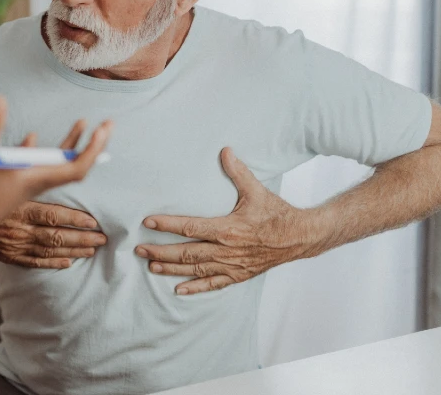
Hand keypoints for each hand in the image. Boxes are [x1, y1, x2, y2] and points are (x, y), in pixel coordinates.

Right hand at [0, 96, 111, 243]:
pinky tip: (33, 138)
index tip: (103, 128)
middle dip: (92, 145)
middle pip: (74, 166)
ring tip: (82, 124)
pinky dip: (47, 153)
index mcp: (36, 179)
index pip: (76, 167)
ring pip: (58, 166)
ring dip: (73, 146)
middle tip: (107, 124)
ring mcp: (27, 186)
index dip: (93, 148)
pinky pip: (41, 168)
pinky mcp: (16, 187)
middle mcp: (36, 183)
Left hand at [136, 147, 312, 294]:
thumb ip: (238, 172)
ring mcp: (232, 265)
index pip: (190, 227)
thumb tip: (225, 150)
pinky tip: (179, 290)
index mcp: (228, 228)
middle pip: (186, 253)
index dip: (167, 225)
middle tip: (139, 250)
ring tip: (151, 267)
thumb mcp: (257, 190)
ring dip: (172, 269)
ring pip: (196, 270)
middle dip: (160, 252)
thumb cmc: (277, 213)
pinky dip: (195, 288)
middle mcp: (227, 250)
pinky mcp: (239, 275)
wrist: (301, 237)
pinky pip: (214, 284)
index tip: (147, 222)